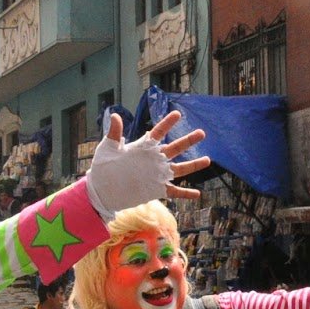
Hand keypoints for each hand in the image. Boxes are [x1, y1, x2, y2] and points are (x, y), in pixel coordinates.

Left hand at [83, 110, 210, 218]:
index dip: (167, 124)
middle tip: (201, 133)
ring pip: (180, 169)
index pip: (158, 133)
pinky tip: (197, 194)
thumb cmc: (103, 168)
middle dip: (188, 141)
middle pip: (175, 148)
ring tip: (208, 160)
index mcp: (143, 148)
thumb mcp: (108, 149)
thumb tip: (115, 115)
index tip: (177, 114)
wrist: (101, 190)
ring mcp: (157, 175)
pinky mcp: (157, 189)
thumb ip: (114, 133)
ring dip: (194, 165)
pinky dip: (186, 193)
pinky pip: (174, 192)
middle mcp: (154, 160)